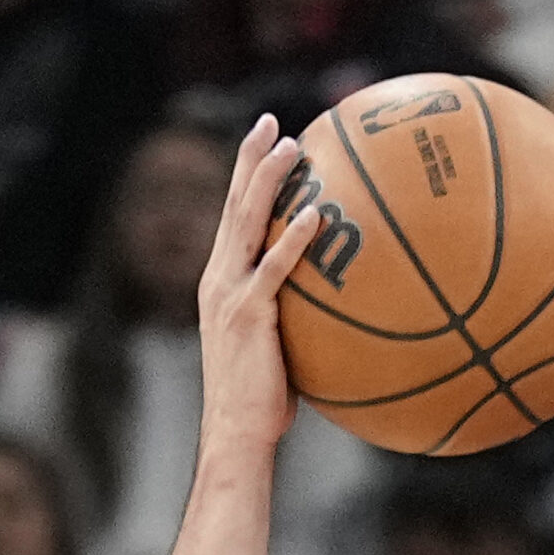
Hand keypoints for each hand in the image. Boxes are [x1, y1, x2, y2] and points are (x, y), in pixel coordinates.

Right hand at [196, 113, 321, 453]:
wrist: (236, 433)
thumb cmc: (262, 404)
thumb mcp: (275, 351)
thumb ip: (293, 319)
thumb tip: (335, 310)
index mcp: (222, 283)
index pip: (234, 218)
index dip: (246, 177)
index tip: (264, 142)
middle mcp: (219, 279)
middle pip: (235, 205)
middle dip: (251, 159)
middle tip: (270, 121)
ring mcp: (230, 295)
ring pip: (247, 223)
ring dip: (269, 181)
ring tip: (292, 147)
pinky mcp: (247, 316)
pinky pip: (274, 270)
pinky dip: (292, 240)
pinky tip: (313, 215)